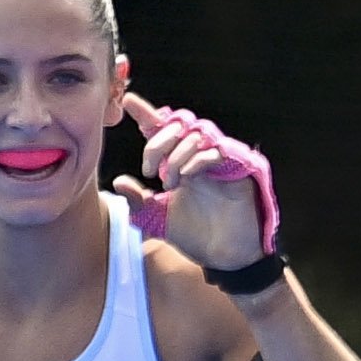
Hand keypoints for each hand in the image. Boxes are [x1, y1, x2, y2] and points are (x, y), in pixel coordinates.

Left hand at [115, 91, 280, 272]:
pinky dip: (196, 159)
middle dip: (158, 142)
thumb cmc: (198, 238)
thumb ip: (138, 202)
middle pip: (178, 124)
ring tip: (170, 181)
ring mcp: (222, 160)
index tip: (128, 101)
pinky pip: (217, 149)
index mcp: (183, 162)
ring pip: (197, 132)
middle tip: (149, 170)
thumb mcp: (158, 220)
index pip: (164, 130)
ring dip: (176, 153)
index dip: (147, 114)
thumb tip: (119, 181)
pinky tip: (186, 178)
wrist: (226, 259)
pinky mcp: (240, 168)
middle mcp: (202, 155)